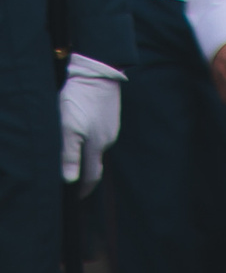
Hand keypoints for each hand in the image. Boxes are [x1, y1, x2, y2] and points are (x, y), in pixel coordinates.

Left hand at [58, 62, 120, 190]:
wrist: (98, 74)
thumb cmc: (79, 101)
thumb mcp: (67, 129)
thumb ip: (69, 154)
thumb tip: (70, 180)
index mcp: (96, 145)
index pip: (92, 174)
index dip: (85, 188)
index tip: (79, 197)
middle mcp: (107, 139)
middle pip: (95, 162)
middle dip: (85, 172)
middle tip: (74, 179)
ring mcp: (111, 128)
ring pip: (98, 148)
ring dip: (87, 155)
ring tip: (76, 156)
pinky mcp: (111, 118)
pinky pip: (101, 136)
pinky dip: (91, 141)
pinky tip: (83, 135)